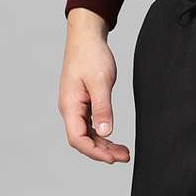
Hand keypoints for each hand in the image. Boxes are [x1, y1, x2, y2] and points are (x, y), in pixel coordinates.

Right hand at [58, 9, 129, 163]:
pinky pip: (92, 126)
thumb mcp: (100, 82)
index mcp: (70, 106)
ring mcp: (77, 108)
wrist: (87, 37)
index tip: (112, 159)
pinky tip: (115, 140)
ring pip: (88, 135)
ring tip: (124, 153)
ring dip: (104, 146)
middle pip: (83, 141)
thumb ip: (102, 108)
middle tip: (125, 157)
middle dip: (103, 152)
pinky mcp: (84, 104)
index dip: (94, 152)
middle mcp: (70, 109)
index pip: (77, 139)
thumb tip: (105, 133)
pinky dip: (103, 136)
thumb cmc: (91, 55)